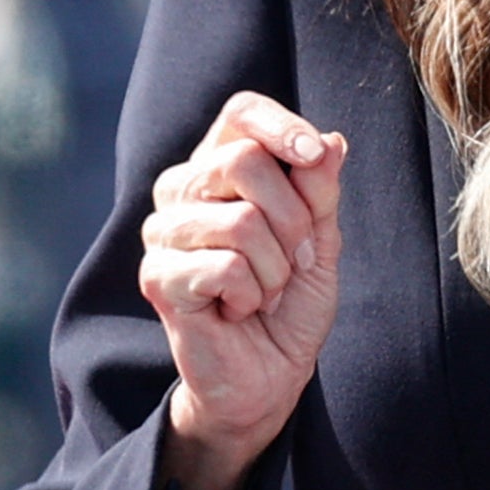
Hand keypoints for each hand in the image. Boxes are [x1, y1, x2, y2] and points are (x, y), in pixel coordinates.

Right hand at [142, 92, 347, 461]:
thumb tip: (331, 140)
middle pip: (244, 160)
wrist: (270, 376)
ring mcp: (163, 232)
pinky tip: (239, 309)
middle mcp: (182, 189)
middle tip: (297, 259)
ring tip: (266, 290)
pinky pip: (225, 266)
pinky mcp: (158, 277)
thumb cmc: (291, 301)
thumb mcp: (320, 239)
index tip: (313, 155)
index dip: (281, 125)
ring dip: (275, 266)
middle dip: (294, 217)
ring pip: (240, 220)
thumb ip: (320, 190)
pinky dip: (252, 293)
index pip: (240, 113)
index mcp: (219, 165)